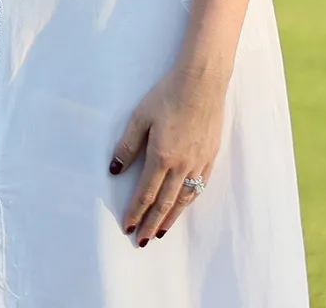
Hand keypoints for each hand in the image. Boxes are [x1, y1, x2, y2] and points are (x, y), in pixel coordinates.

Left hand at [109, 67, 226, 245]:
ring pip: (184, 200)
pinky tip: (184, 208)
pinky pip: (199, 188)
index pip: (145, 194)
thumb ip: (127, 146)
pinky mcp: (210, 158)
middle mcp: (182, 166)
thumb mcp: (140, 118)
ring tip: (161, 232)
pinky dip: (189, 203)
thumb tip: (114, 170)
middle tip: (143, 241)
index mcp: (162, 157)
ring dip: (171, 218)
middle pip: (165, 203)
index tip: (127, 228)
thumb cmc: (167, 96)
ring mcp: (199, 163)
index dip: (136, 213)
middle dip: (152, 224)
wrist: (202, 84)